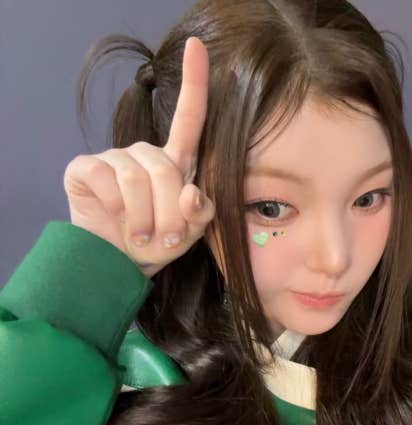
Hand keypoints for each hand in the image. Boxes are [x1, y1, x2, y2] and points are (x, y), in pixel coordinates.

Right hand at [64, 37, 214, 277]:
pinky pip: (107, 181)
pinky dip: (116, 208)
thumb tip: (191, 194)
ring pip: (137, 178)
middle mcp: (145, 153)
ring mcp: (113, 157)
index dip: (194, 81)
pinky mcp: (85, 167)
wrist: (118, 263)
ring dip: (144, 218)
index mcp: (176, 162)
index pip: (189, 117)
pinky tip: (115, 218)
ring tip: (143, 237)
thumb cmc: (158, 242)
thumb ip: (200, 214)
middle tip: (166, 238)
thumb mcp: (188, 232)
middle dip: (169, 212)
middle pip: (165, 168)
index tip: (197, 46)